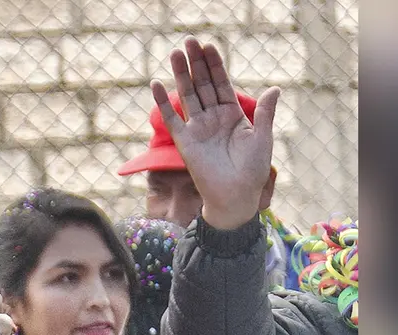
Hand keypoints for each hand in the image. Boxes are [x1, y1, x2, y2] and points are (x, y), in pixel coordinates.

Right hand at [151, 37, 279, 229]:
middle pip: (203, 84)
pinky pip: (172, 119)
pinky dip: (163, 103)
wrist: (235, 196)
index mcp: (233, 115)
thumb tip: (275, 89)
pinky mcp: (184, 141)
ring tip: (175, 53)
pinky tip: (156, 85)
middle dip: (196, 63)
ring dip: (180, 75)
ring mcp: (197, 128)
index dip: (216, 65)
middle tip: (189, 42)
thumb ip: (266, 113)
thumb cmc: (252, 171)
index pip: (222, 84)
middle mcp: (213, 118)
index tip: (210, 46)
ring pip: (188, 96)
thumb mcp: (262, 139)